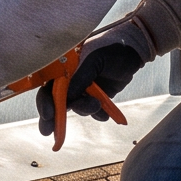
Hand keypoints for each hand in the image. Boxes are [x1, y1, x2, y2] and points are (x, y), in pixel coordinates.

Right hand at [32, 21, 148, 136]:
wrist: (134, 49)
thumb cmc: (111, 48)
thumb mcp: (93, 60)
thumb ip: (80, 79)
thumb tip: (67, 100)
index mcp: (63, 66)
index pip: (48, 85)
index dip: (45, 101)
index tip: (48, 115)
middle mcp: (70, 78)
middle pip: (56, 100)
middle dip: (54, 117)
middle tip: (49, 132)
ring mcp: (84, 89)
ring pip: (76, 107)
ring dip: (84, 110)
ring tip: (97, 105)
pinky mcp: (97, 97)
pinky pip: (93, 112)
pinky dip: (98, 114)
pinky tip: (105, 111)